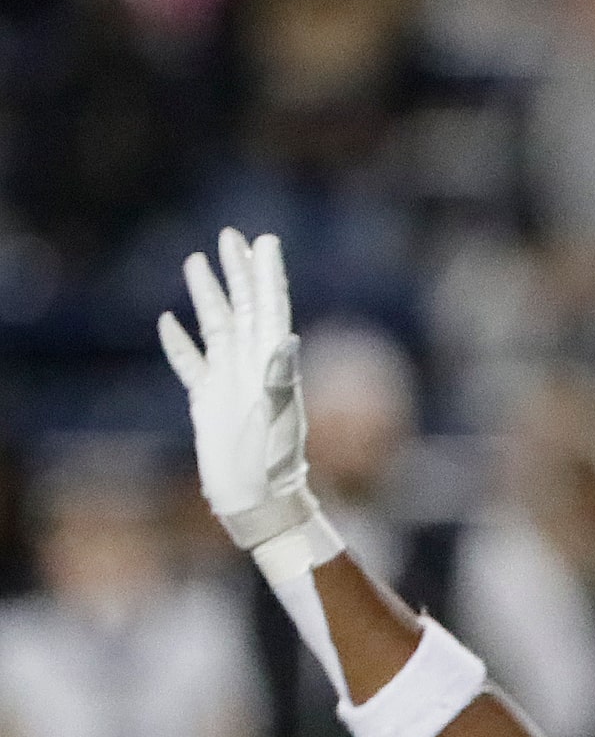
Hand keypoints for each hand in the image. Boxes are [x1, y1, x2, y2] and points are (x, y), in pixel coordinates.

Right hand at [158, 229, 316, 550]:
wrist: (257, 499)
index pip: (270, 308)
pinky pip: (192, 363)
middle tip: (231, 236)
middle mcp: (251, 366)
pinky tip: (168, 321)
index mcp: (272, 364)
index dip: (267, 274)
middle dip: (239, 271)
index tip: (265, 241)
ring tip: (198, 261)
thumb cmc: (270, 463)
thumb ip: (279, 377)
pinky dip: (180, 342)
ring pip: (217, 327)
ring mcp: (228, 382)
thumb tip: (284, 338)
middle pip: (244, 307)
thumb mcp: (277, 417)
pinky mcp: (207, 401)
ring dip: (209, 295)